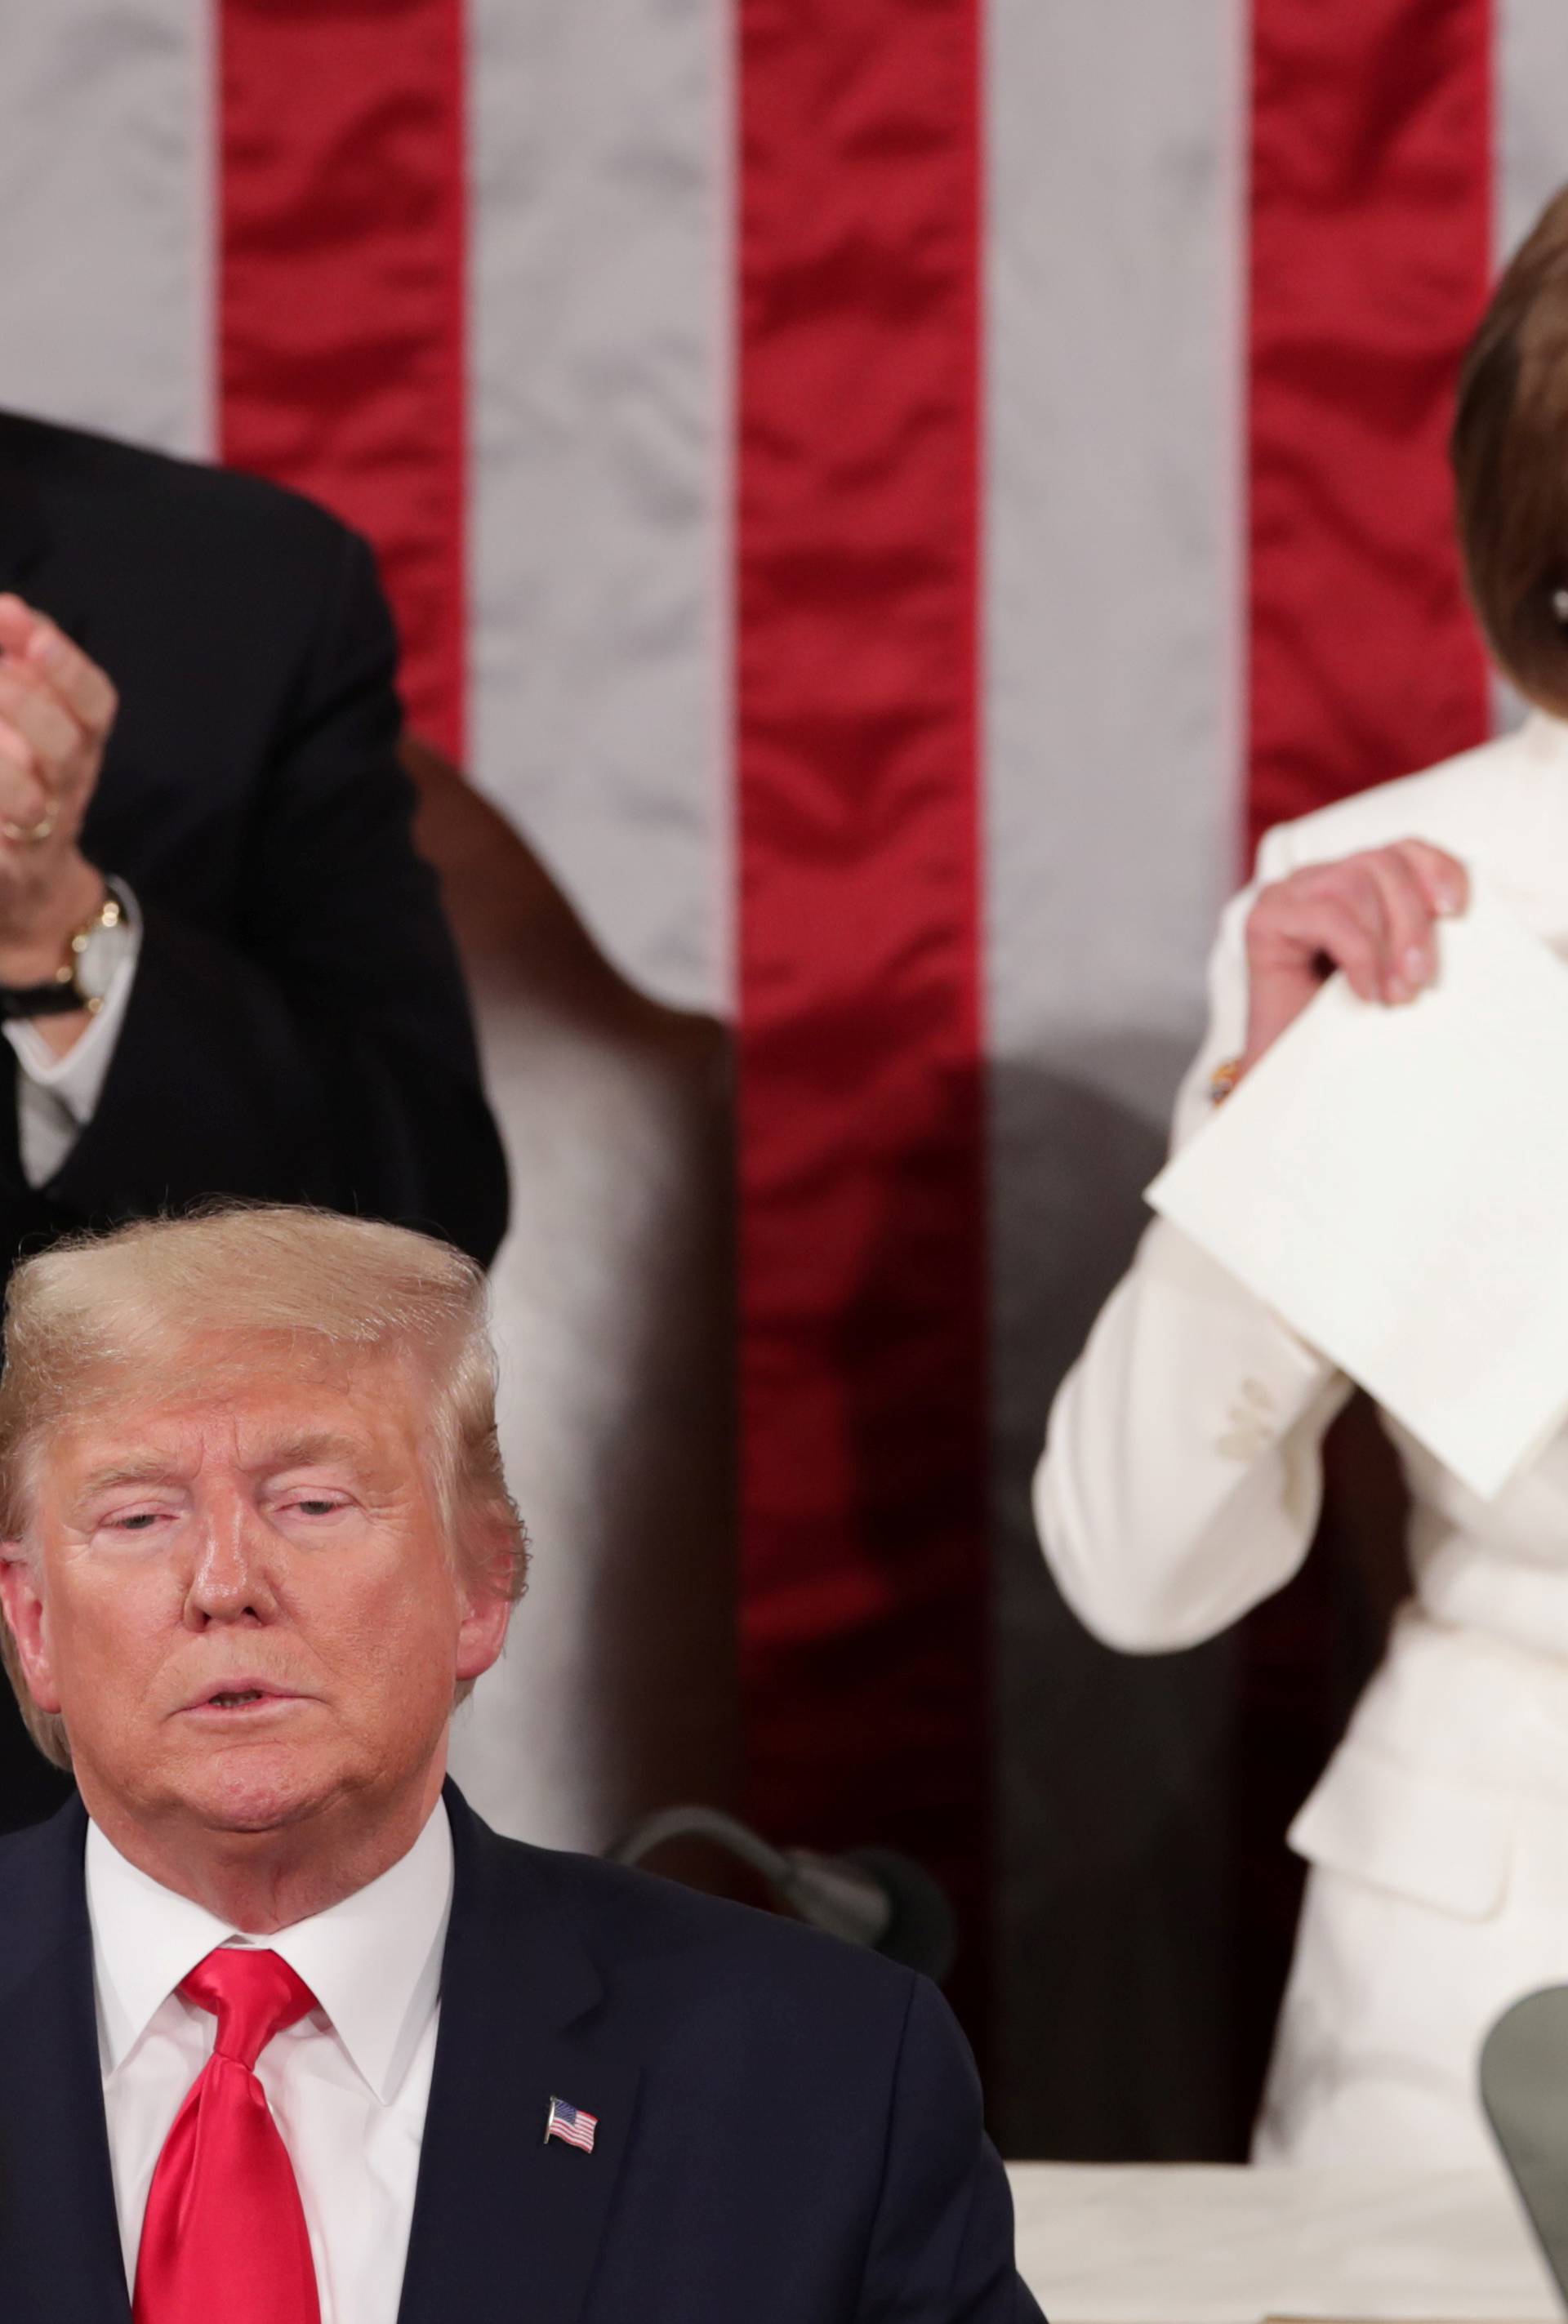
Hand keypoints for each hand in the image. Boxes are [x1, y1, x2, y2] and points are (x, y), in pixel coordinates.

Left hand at [0, 594, 116, 981]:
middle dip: (18, 703)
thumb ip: (15, 665)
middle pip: (62, 747)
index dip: (66, 667)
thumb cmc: (15, 792)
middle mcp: (66, 795)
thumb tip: (7, 614)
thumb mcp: (28, 725)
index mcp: (77, 751)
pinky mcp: (3, 879)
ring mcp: (36, 842)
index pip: (94, 706)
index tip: (26, 629)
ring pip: (27, 802)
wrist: (23, 898)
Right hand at [1239, 839, 1468, 1076]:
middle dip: (1412, 921)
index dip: (1437, 868)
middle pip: (1382, 863)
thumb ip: (1415, 931)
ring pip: (1355, 883)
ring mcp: (1287, 895)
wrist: (1292, 1078)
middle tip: (1422, 980)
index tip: (1457, 911)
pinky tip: (1364, 993)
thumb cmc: (1347, 1027)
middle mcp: (1317, 880)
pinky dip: (1358, 955)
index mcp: (1353, 882)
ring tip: (1395, 994)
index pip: (1402, 849)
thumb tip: (1456, 914)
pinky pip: (1327, 916)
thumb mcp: (1398, 968)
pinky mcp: (1264, 919)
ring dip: (1386, 941)